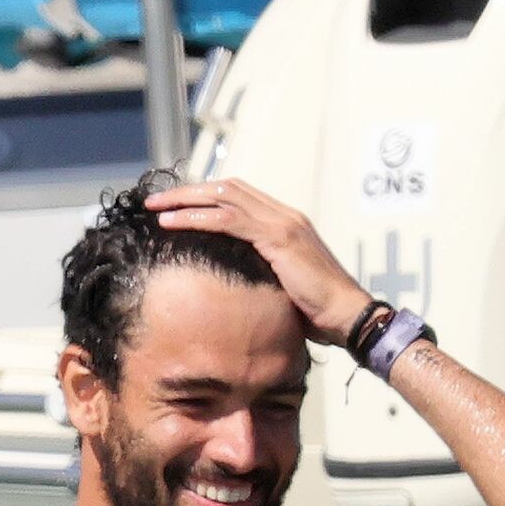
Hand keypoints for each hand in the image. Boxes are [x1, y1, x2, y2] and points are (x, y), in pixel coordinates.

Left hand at [145, 177, 369, 347]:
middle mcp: (283, 215)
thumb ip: (261, 275)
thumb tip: (235, 285)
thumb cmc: (318, 312)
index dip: (206, 198)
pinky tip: (173, 223)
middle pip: (227, 189)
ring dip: (185, 200)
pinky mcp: (279, 238)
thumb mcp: (283, 287)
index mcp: (285, 223)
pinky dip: (197, 218)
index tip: (177, 206)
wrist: (347, 316)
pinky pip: (229, 220)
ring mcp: (282, 223)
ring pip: (224, 198)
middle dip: (189, 192)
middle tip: (157, 201)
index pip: (239, 197)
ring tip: (156, 208)